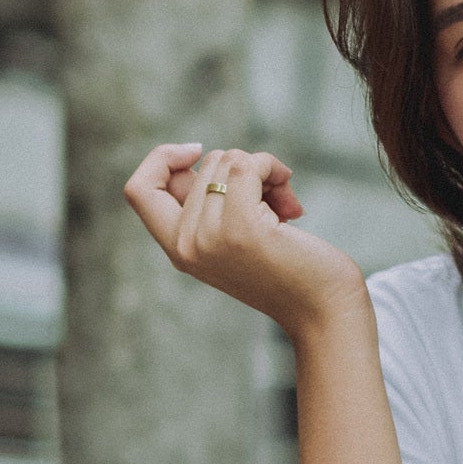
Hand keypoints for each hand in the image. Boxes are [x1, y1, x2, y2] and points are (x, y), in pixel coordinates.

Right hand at [124, 143, 368, 341]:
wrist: (324, 311)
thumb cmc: (289, 270)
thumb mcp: (235, 238)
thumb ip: (209, 204)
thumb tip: (201, 157)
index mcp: (178, 250)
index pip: (138, 190)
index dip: (161, 160)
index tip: (195, 152)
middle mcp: (186, 246)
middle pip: (202, 165)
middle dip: (243, 169)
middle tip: (275, 199)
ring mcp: (211, 237)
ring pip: (227, 160)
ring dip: (265, 171)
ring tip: (285, 207)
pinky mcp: (242, 228)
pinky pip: (247, 165)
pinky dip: (273, 169)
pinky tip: (293, 206)